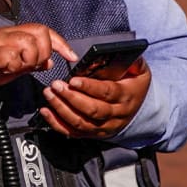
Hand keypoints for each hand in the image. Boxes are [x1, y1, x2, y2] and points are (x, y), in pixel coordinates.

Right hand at [0, 23, 76, 89]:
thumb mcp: (13, 66)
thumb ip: (31, 62)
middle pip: (40, 33)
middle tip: (32, 65)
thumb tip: (51, 61)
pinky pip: (11, 55)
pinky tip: (6, 69)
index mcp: (14, 35)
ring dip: (28, 60)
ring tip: (16, 68)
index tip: (71, 56)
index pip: (44, 31)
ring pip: (28, 43)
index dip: (61, 43)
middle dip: (43, 53)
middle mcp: (8, 34)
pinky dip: (13, 65)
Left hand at [36, 59, 150, 138]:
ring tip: (49, 94)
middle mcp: (115, 115)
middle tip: (56, 85)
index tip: (73, 80)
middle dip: (71, 97)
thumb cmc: (134, 85)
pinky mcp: (92, 133)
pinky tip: (46, 112)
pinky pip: (73, 132)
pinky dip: (57, 123)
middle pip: (92, 110)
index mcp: (125, 97)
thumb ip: (133, 62)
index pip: (107, 93)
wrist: (138, 108)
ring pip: (80, 122)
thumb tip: (124, 53)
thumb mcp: (140, 71)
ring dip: (62, 109)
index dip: (89, 87)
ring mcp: (103, 127)